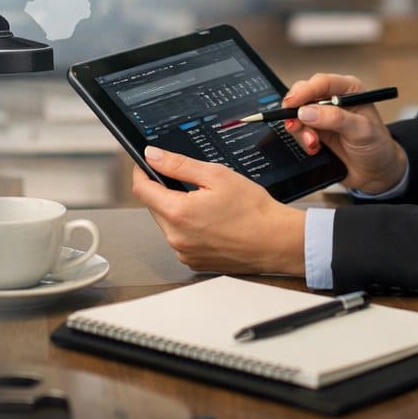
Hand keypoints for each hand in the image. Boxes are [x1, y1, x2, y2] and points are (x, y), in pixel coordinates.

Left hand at [131, 148, 305, 274]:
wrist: (276, 241)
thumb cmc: (253, 210)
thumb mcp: (215, 175)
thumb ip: (178, 164)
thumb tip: (152, 155)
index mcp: (178, 214)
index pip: (141, 189)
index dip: (142, 171)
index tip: (146, 163)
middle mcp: (176, 238)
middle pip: (154, 206)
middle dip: (164, 191)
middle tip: (190, 183)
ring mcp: (184, 253)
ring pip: (167, 223)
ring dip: (177, 210)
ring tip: (206, 204)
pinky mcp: (194, 262)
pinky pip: (180, 240)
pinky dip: (188, 228)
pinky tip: (210, 222)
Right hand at [281, 73, 406, 193]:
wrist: (375, 173)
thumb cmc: (377, 147)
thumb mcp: (361, 131)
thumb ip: (335, 118)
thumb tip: (306, 111)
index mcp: (349, 90)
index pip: (322, 82)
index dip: (304, 91)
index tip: (291, 103)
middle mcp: (333, 98)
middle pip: (304, 93)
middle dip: (297, 111)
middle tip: (296, 125)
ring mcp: (323, 114)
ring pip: (297, 112)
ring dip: (300, 129)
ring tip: (313, 143)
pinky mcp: (315, 129)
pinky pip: (298, 128)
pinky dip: (301, 138)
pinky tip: (315, 147)